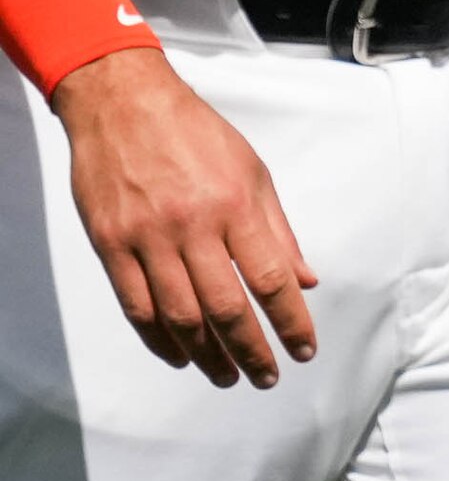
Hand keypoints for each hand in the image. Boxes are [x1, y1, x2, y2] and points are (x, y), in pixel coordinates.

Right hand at [57, 46, 313, 387]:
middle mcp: (191, 227)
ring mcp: (147, 239)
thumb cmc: (195, 134)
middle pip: (225, 307)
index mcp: (235, 206)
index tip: (304, 348)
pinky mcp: (111, 245)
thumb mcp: (252, 171)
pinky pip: (136, 306)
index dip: (290, 321)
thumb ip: (279, 230)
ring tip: (227, 376)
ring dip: (207, 354)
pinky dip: (160, 338)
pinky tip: (181, 354)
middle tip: (266, 376)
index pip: (270, 279)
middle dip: (250, 350)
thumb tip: (304, 281)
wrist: (125, 104)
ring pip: (180, 315)